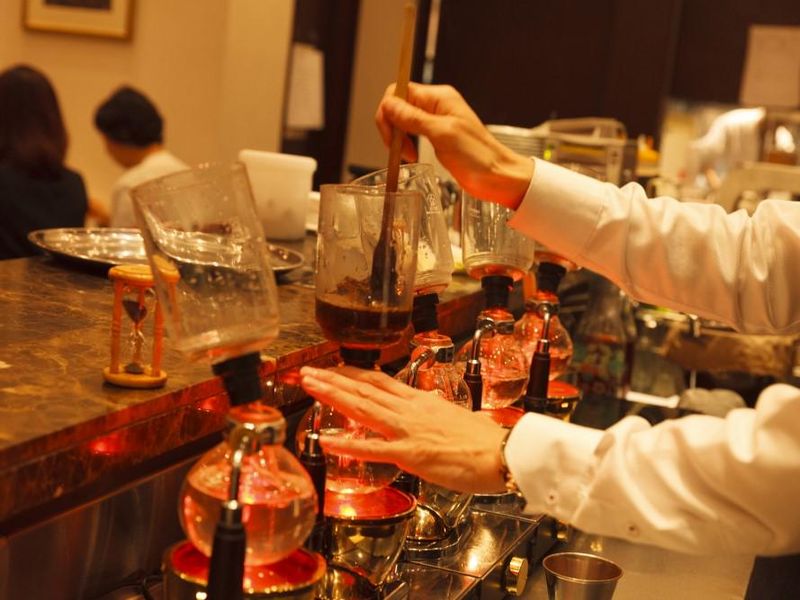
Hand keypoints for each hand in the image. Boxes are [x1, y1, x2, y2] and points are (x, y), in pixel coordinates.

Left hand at [300, 365, 507, 493]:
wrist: (502, 452)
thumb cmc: (484, 440)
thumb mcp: (455, 417)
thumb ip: (437, 414)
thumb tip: (433, 410)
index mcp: (421, 401)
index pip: (381, 381)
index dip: (354, 374)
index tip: (335, 368)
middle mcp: (410, 409)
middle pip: (364, 389)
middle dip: (333, 379)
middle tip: (307, 371)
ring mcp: (407, 429)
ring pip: (363, 408)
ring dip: (333, 395)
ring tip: (309, 386)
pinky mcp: (409, 452)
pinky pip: (372, 448)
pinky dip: (347, 443)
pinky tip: (326, 440)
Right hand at [375, 82, 533, 208]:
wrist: (498, 176)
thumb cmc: (479, 156)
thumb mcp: (442, 134)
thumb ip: (413, 118)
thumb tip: (389, 105)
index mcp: (439, 98)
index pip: (400, 90)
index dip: (389, 111)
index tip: (392, 134)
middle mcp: (436, 106)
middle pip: (398, 106)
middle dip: (392, 127)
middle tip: (399, 149)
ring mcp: (436, 122)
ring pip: (402, 121)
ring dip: (399, 138)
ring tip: (408, 155)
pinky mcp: (436, 137)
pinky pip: (411, 134)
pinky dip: (406, 145)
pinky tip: (412, 156)